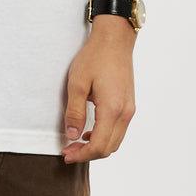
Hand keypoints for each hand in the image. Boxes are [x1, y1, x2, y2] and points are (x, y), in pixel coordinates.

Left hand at [61, 19, 136, 163]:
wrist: (115, 39)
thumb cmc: (95, 57)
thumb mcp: (77, 83)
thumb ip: (75, 112)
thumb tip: (72, 136)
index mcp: (112, 109)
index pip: (99, 145)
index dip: (81, 155)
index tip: (66, 155)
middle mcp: (125, 113)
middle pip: (109, 148)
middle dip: (88, 154)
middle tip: (68, 151)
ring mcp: (129, 109)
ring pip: (115, 141)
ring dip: (97, 146)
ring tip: (76, 143)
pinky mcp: (128, 104)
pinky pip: (118, 130)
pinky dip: (104, 137)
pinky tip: (89, 132)